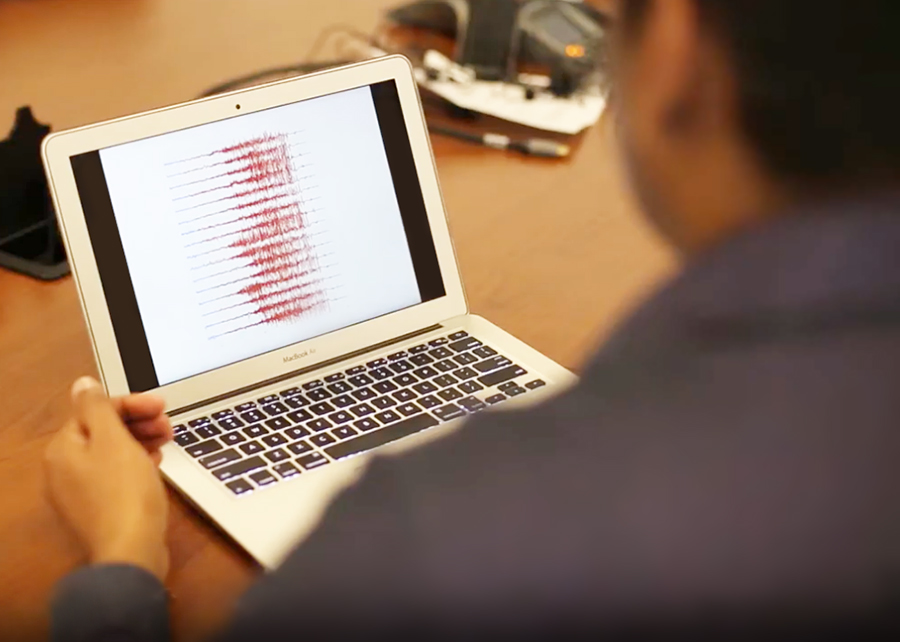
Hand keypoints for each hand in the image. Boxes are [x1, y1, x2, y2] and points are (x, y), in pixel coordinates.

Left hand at [44, 377, 168, 580]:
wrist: (132, 550)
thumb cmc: (125, 492)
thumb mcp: (114, 440)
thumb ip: (98, 408)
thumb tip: (82, 384)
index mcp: (63, 450)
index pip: (96, 412)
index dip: (131, 405)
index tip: (161, 406)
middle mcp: (64, 471)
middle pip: (103, 432)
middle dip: (137, 423)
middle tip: (167, 425)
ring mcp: (80, 493)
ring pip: (111, 454)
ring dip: (140, 441)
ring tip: (166, 442)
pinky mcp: (100, 509)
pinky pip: (116, 476)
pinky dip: (136, 464)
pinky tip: (155, 464)